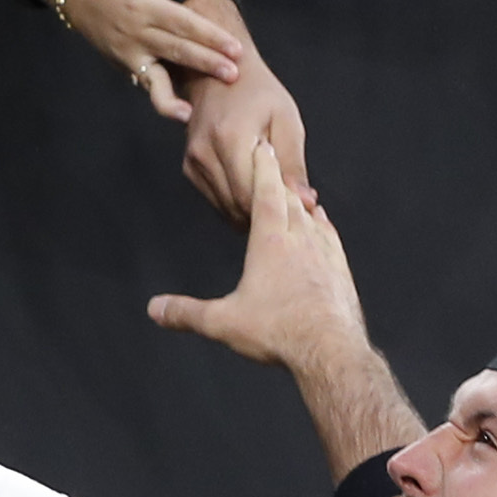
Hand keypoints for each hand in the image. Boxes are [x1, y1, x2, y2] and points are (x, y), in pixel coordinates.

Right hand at [12, 0, 241, 120]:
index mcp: (142, 2)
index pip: (184, 25)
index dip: (211, 38)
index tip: (237, 49)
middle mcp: (132, 32)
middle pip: (176, 53)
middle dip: (206, 65)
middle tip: (234, 76)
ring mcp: (121, 50)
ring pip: (151, 79)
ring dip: (174, 95)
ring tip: (193, 111)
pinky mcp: (115, 59)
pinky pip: (140, 79)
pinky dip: (155, 93)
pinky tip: (175, 107)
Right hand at [151, 136, 366, 371]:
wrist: (331, 350)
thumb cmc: (278, 330)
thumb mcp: (223, 322)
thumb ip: (187, 313)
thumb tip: (155, 309)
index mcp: (271, 240)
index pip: (265, 192)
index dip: (262, 166)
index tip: (261, 145)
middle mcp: (300, 238)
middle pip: (289, 198)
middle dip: (279, 178)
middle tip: (274, 162)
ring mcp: (325, 252)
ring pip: (311, 214)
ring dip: (300, 200)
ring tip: (293, 191)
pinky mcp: (341, 270)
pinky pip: (330, 236)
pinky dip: (322, 223)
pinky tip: (321, 223)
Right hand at [178, 0, 312, 222]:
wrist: (218, 72)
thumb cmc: (258, 92)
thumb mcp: (286, 119)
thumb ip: (294, 164)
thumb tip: (305, 202)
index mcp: (230, 138)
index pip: (253, 196)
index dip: (280, 209)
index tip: (302, 208)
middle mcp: (205, 153)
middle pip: (239, 207)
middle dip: (268, 212)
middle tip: (293, 208)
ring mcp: (193, 162)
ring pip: (227, 209)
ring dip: (253, 211)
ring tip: (277, 198)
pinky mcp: (190, 168)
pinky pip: (218, 201)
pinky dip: (238, 203)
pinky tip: (257, 191)